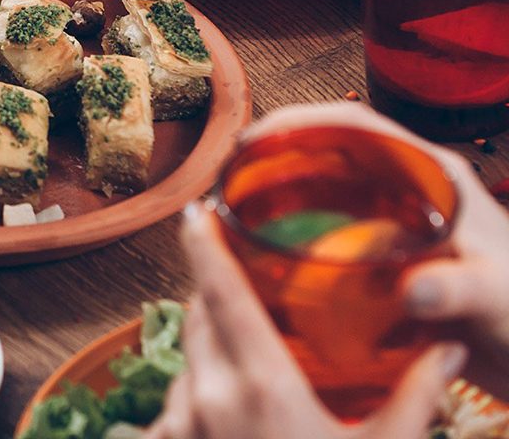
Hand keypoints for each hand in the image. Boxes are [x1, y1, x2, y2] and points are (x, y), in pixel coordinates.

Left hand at [148, 203, 465, 438]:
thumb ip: (417, 394)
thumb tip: (451, 345)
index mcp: (264, 384)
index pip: (222, 290)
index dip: (205, 242)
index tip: (196, 207)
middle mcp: (214, 397)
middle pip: (199, 316)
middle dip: (215, 293)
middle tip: (246, 286)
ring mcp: (188, 428)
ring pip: (186, 362)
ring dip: (208, 349)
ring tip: (246, 357)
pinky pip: (173, 408)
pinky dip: (194, 396)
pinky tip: (223, 408)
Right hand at [240, 102, 508, 398]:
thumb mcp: (493, 297)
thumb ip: (455, 289)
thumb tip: (409, 290)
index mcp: (432, 173)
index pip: (354, 125)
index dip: (299, 122)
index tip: (254, 138)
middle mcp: (411, 188)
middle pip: (331, 152)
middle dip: (279, 157)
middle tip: (232, 177)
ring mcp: (400, 221)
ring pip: (329, 191)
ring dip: (287, 196)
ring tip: (242, 213)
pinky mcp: (393, 257)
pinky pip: (335, 233)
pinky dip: (303, 238)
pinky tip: (277, 262)